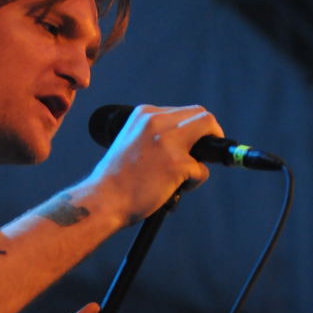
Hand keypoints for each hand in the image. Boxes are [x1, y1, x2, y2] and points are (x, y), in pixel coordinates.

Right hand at [88, 104, 219, 223]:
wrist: (102, 201)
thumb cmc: (116, 180)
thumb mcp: (132, 143)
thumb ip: (155, 137)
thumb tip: (188, 144)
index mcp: (144, 115)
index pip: (183, 112)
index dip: (193, 130)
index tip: (191, 146)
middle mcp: (157, 122)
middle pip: (202, 115)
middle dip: (210, 135)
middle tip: (203, 156)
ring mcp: (168, 141)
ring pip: (210, 130)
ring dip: (205, 155)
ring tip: (185, 176)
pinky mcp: (176, 164)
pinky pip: (202, 169)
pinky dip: (194, 182)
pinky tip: (174, 190)